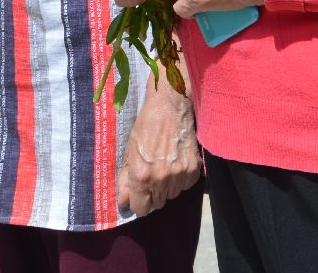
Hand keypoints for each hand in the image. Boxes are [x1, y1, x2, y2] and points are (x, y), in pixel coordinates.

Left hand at [117, 76, 200, 215]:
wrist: (169, 108)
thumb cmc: (145, 127)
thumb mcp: (129, 153)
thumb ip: (125, 181)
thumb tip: (123, 204)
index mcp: (141, 176)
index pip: (141, 209)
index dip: (138, 204)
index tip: (139, 196)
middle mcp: (161, 179)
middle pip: (158, 204)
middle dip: (153, 195)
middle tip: (152, 176)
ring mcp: (179, 175)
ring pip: (172, 196)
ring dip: (167, 187)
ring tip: (164, 167)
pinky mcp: (194, 170)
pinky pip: (185, 186)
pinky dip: (180, 180)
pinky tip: (176, 164)